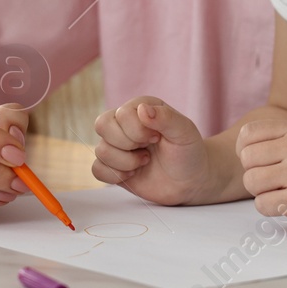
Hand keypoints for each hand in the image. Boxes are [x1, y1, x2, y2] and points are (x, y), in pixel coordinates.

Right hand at [93, 96, 213, 203]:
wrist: (190, 180)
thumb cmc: (188, 151)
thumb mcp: (184, 132)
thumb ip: (166, 118)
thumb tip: (142, 110)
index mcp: (140, 108)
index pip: (121, 114)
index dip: (137, 130)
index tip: (157, 138)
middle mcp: (124, 124)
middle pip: (102, 125)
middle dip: (127, 144)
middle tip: (148, 149)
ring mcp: (117, 146)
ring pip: (100, 150)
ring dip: (125, 162)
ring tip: (145, 161)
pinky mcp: (113, 167)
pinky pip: (97, 169)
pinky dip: (114, 175)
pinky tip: (133, 174)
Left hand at [236, 120, 286, 229]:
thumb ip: (272, 137)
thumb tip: (239, 147)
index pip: (248, 133)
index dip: (244, 149)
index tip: (258, 161)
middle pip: (247, 158)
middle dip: (253, 172)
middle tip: (272, 178)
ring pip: (251, 181)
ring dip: (259, 191)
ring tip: (278, 190)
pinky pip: (261, 204)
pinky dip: (268, 207)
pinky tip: (284, 203)